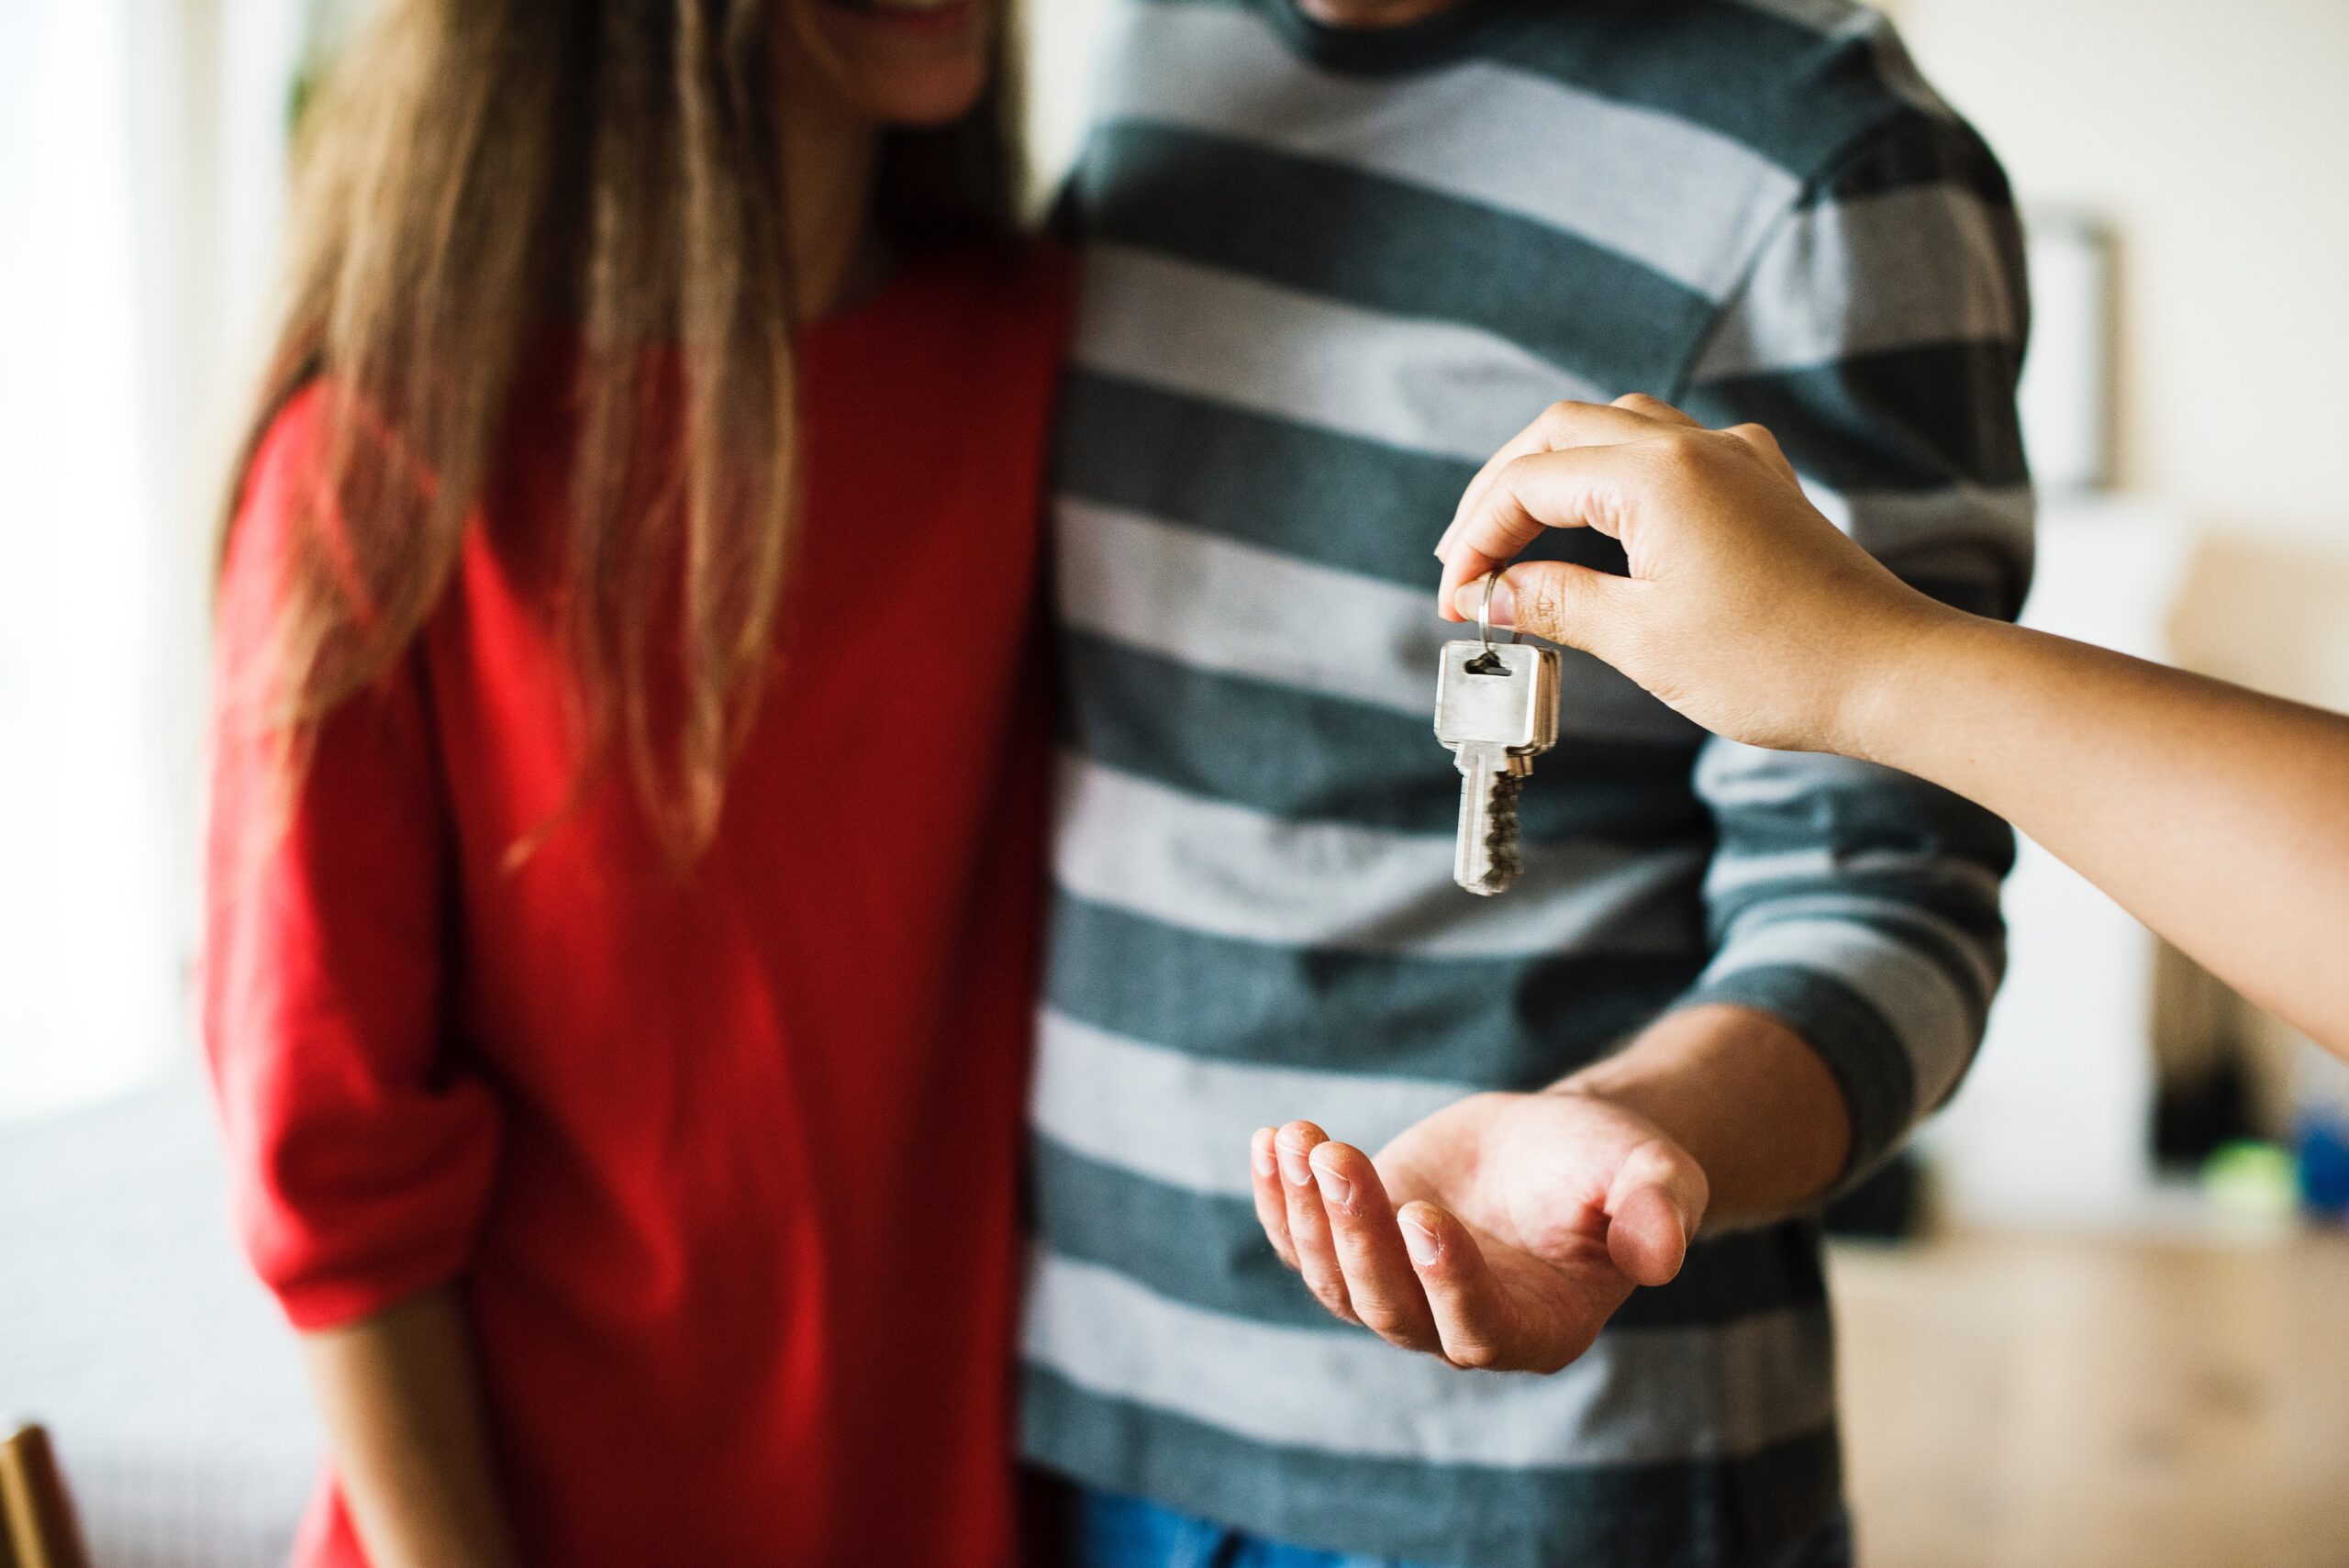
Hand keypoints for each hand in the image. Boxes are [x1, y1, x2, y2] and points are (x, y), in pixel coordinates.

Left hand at [1249, 1091, 1707, 1373]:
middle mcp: (1458, 1328)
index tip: (1423, 1213)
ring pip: (1336, 1278)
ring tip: (1296, 1139)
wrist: (1558, 1144)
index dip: (1445, 1280)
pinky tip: (1269, 1142)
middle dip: (1356, 1233)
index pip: (1478, 1329)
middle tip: (1336, 1156)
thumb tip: (1663, 1255)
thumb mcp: (1653, 1175)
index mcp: (1537, 1328)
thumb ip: (1659, 1211)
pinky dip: (1278, 1200)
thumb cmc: (1613, 1166)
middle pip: (1389, 1307)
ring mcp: (1399, 1292)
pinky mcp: (1358, 1250)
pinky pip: (1302, 1243)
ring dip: (1307, 1212)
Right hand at [1432, 394, 1952, 756]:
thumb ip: (1556, 602)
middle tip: (1466, 562)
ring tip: (1518, 536)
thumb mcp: (1643, 640)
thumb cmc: (1776, 663)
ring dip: (1555, 473)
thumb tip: (1494, 592)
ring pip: (1615, 429)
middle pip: (1560, 433)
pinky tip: (1605, 521)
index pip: (1529, 482)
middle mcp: (1694, 446)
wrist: (1893, 673)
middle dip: (1501, 493)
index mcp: (1656, 474)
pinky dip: (1615, 476)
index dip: (1477, 539)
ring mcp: (1734, 459)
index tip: (1455, 602)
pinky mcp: (1761, 485)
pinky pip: (1670, 450)